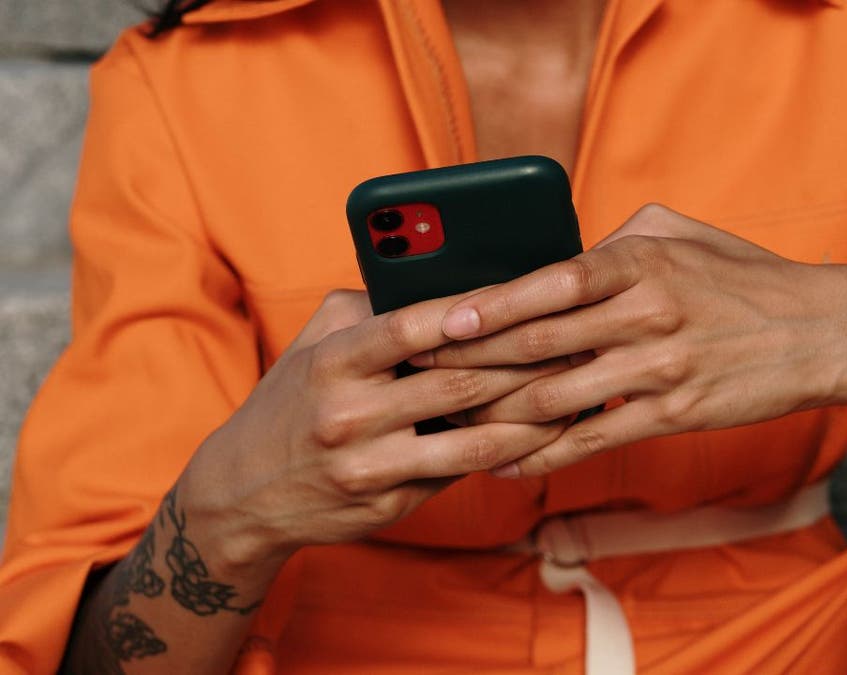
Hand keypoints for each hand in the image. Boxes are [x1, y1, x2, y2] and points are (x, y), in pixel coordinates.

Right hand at [177, 290, 569, 580]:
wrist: (239, 496)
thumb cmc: (290, 404)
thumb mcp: (312, 346)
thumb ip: (368, 310)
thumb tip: (442, 281)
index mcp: (331, 362)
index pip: (409, 327)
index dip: (468, 311)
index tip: (520, 293)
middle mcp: (348, 415)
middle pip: (458, 383)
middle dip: (526, 361)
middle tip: (577, 338)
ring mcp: (369, 467)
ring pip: (473, 440)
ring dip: (534, 415)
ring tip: (577, 390)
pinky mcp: (387, 506)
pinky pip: (461, 475)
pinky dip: (507, 453)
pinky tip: (543, 433)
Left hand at [409, 204, 846, 476]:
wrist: (819, 333)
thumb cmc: (745, 278)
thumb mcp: (682, 234)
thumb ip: (615, 240)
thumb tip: (560, 256)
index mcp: (638, 262)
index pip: (546, 284)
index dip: (486, 306)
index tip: (436, 319)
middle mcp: (642, 314)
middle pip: (535, 345)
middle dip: (468, 363)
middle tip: (418, 374)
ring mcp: (656, 369)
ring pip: (554, 398)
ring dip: (493, 414)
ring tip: (446, 422)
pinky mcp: (672, 415)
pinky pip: (591, 439)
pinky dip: (542, 455)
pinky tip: (505, 463)